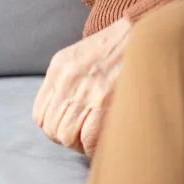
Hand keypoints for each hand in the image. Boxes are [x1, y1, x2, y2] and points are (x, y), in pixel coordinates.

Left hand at [32, 16, 132, 157]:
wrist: (143, 35)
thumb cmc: (117, 47)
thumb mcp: (80, 54)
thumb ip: (67, 80)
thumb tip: (64, 112)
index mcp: (58, 68)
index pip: (40, 114)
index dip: (53, 127)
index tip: (68, 128)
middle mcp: (66, 81)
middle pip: (51, 129)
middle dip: (66, 138)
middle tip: (83, 136)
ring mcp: (84, 93)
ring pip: (66, 137)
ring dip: (79, 144)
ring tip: (93, 139)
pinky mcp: (103, 104)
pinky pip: (87, 140)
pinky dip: (93, 148)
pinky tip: (102, 140)